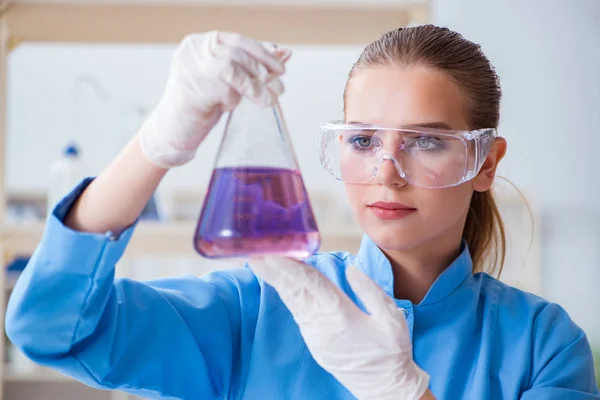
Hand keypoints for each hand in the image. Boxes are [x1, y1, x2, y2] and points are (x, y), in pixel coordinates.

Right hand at [139, 31, 290, 167]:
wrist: (171, 131)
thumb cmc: (200, 107)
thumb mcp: (227, 83)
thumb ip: (250, 67)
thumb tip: (284, 54)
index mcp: (198, 44)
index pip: (237, 41)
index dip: (263, 53)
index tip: (281, 66)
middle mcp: (194, 51)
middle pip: (238, 53)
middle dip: (262, 71)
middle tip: (279, 88)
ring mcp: (192, 68)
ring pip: (234, 70)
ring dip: (255, 87)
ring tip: (268, 100)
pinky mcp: (194, 88)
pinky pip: (226, 90)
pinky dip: (234, 100)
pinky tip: (230, 107)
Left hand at [249, 256, 429, 399]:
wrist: (385, 388)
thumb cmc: (392, 352)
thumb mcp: (391, 318)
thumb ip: (370, 291)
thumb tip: (351, 270)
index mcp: (342, 315)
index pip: (312, 283)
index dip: (292, 267)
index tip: (275, 254)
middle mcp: (323, 325)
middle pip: (294, 291)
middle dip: (274, 272)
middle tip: (256, 255)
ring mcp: (315, 335)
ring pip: (293, 302)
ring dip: (278, 282)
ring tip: (264, 264)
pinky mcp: (314, 342)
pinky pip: (298, 313)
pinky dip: (289, 296)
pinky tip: (283, 284)